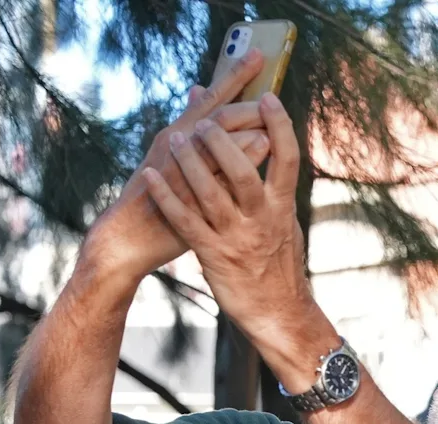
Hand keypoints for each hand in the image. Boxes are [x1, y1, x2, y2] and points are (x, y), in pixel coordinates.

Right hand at [81, 49, 271, 283]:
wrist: (128, 236)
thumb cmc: (158, 195)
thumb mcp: (169, 154)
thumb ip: (190, 125)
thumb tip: (201, 89)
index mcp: (178, 134)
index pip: (212, 99)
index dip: (234, 76)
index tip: (259, 57)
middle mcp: (177, 147)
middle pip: (218, 117)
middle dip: (247, 102)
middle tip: (272, 90)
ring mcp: (181, 175)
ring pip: (216, 148)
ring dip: (244, 134)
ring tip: (270, 124)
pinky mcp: (185, 203)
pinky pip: (213, 184)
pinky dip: (232, 172)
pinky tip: (253, 162)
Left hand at [143, 93, 331, 388]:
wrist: (279, 313)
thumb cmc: (279, 264)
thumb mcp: (285, 223)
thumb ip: (274, 187)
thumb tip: (270, 149)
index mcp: (283, 208)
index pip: (287, 158)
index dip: (279, 125)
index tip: (267, 96)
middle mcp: (263, 219)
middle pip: (244, 170)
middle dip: (224, 140)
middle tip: (207, 121)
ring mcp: (237, 238)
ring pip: (211, 193)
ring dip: (191, 162)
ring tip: (177, 138)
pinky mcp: (214, 256)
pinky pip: (186, 221)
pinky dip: (167, 196)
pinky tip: (150, 176)